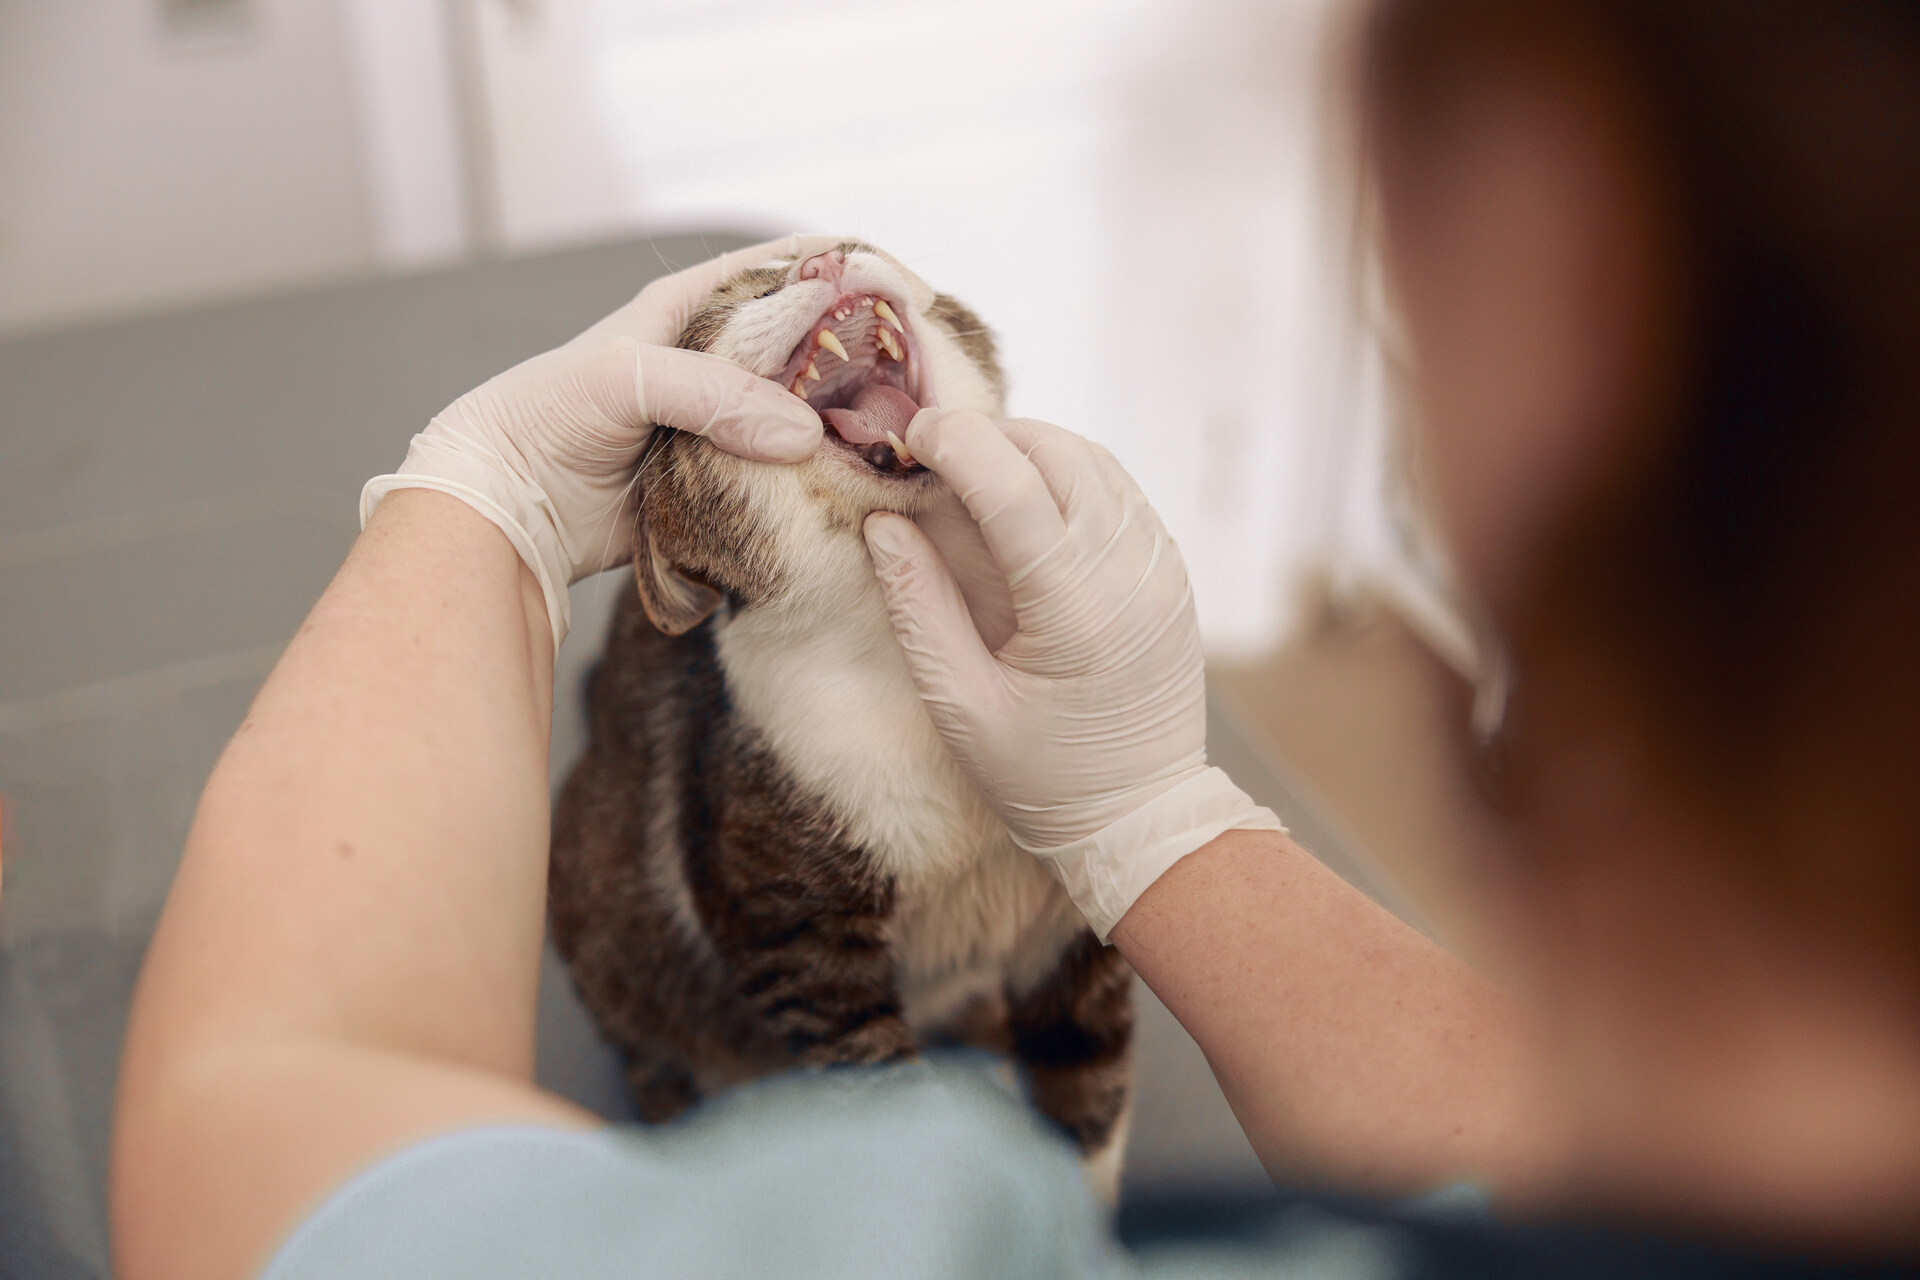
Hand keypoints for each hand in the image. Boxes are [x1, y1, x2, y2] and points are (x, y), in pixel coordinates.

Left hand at [361, 234, 845, 650]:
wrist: (508, 506)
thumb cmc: (548, 417)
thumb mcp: (627, 379)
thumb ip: (715, 394)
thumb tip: (804, 434)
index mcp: (685, 315)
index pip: (769, 273)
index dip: (824, 268)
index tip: (887, 278)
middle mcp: (708, 369)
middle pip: (795, 352)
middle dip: (845, 359)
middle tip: (906, 374)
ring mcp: (715, 430)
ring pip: (793, 421)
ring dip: (833, 428)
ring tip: (890, 432)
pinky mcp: (717, 486)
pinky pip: (774, 482)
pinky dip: (807, 484)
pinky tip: (850, 484)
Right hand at [863, 411, 1282, 939]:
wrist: (1141, 818)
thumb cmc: (1041, 777)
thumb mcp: (960, 706)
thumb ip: (919, 607)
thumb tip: (883, 522)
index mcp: (1076, 611)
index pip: (1013, 486)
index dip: (956, 442)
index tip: (911, 431)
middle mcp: (1130, 575)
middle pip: (1059, 454)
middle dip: (990, 435)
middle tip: (932, 451)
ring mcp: (1161, 570)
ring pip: (1095, 462)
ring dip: (1030, 448)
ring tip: (972, 471)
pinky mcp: (1171, 573)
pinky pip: (1120, 492)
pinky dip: (1069, 475)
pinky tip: (1026, 501)